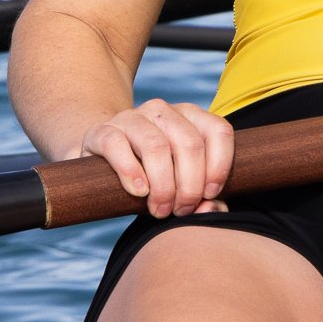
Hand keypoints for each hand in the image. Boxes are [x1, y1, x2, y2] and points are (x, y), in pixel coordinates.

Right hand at [81, 99, 235, 218]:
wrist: (103, 161)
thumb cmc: (152, 174)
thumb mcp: (181, 181)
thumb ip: (203, 196)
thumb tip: (211, 208)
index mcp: (190, 115)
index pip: (218, 131)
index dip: (219, 166)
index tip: (210, 195)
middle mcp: (163, 110)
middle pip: (189, 143)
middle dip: (190, 185)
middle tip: (182, 210)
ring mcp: (132, 117)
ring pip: (156, 146)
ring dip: (163, 185)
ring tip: (161, 210)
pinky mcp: (103, 131)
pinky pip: (118, 146)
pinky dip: (131, 172)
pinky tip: (139, 192)